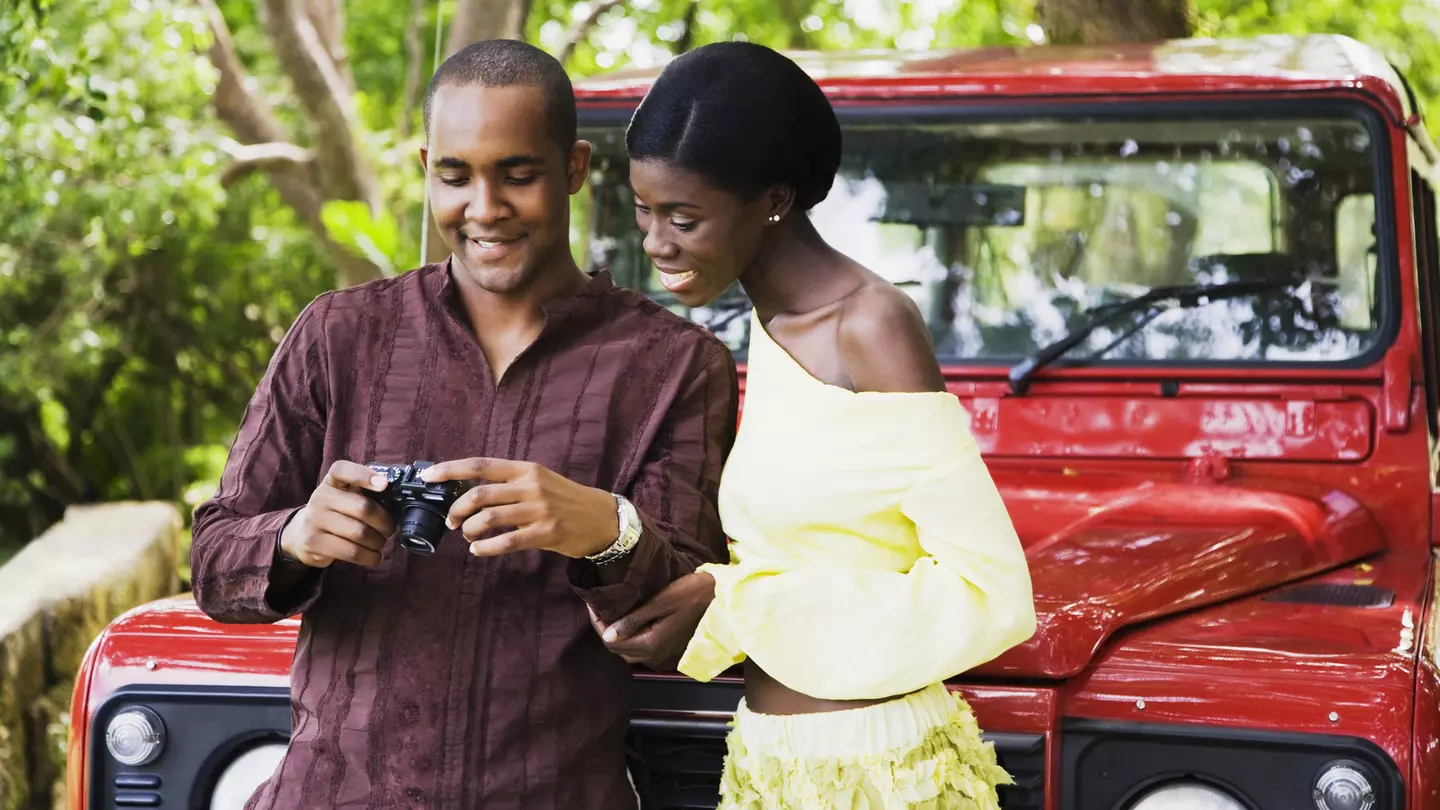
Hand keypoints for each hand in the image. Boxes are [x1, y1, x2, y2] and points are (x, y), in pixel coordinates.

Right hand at [279, 461, 395, 567]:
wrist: (301, 534)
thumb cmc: (335, 513)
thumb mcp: (345, 497)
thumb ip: (366, 493)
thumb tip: (396, 501)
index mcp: (331, 481)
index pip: (343, 470)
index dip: (364, 475)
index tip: (384, 484)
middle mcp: (320, 497)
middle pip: (363, 508)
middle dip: (385, 522)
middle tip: (390, 529)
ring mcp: (315, 520)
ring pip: (360, 533)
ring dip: (378, 542)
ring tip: (381, 543)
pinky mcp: (314, 542)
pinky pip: (351, 552)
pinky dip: (370, 557)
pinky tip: (374, 556)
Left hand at [421, 457, 617, 557]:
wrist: (601, 517)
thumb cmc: (564, 499)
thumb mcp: (538, 480)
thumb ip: (508, 483)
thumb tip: (467, 491)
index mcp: (525, 469)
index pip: (479, 465)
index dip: (450, 470)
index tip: (428, 476)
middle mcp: (530, 486)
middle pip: (479, 494)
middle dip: (456, 509)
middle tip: (452, 521)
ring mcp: (539, 510)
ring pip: (489, 518)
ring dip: (470, 529)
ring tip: (468, 535)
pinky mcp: (545, 533)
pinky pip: (506, 542)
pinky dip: (486, 548)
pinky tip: (479, 550)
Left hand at [587, 571, 714, 669]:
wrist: (719, 596)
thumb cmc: (689, 593)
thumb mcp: (659, 602)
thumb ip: (633, 620)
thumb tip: (608, 636)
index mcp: (651, 644)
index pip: (612, 642)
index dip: (599, 625)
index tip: (593, 605)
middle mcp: (656, 655)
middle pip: (619, 651)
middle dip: (606, 632)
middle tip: (600, 609)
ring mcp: (664, 654)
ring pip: (631, 653)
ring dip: (619, 637)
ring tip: (613, 615)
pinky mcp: (670, 649)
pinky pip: (643, 650)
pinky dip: (632, 639)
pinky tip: (631, 622)